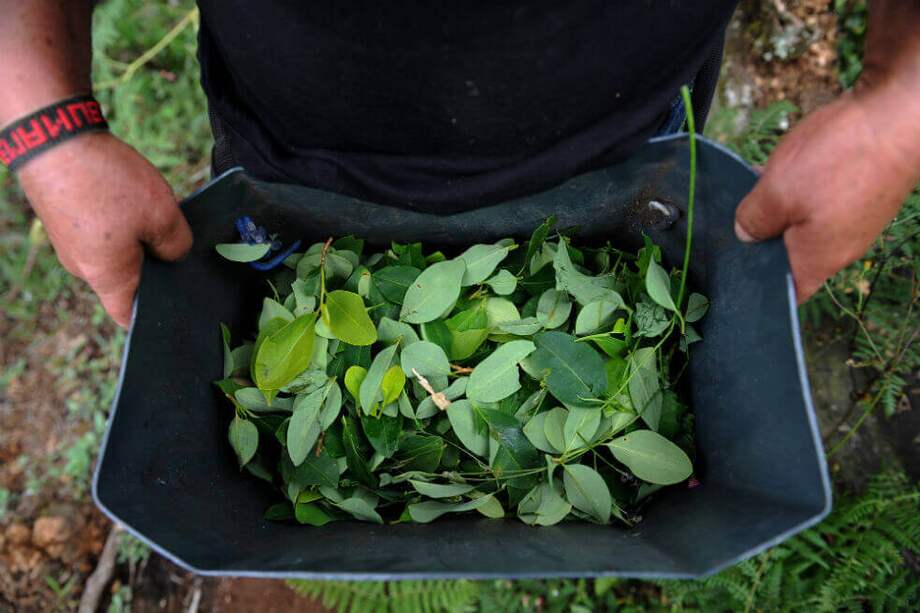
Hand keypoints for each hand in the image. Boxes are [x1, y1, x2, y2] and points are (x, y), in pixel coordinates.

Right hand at [17, 132, 192, 326]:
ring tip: (154, 212)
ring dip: (137, 237)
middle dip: (153, 265)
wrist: (51, 137)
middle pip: (125, 279)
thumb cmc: (107, 182)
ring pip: (114, 250)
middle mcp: (82, 266)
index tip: (177, 304)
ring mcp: (70, 241)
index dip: (152, 315)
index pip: (127, 314)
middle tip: (178, 244)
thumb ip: (177, 246)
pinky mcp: (65, 217)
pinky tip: (132, 197)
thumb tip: (173, 255)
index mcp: (105, 276)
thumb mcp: (162, 216)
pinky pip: (100, 229)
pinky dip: (119, 220)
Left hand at [734, 86, 919, 302]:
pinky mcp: (861, 193)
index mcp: (818, 259)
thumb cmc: (840, 159)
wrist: (900, 113)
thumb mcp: (776, 192)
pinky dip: (801, 188)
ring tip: (758, 182)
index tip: (734, 270)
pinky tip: (785, 166)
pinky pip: (822, 199)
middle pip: (791, 253)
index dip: (759, 286)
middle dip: (762, 236)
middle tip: (737, 214)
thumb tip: (745, 236)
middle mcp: (840, 247)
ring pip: (804, 222)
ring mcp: (854, 219)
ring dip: (780, 206)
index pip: (787, 291)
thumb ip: (754, 220)